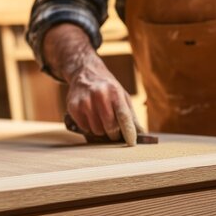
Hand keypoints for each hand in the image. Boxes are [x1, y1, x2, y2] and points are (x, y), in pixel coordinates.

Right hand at [44, 24, 143, 145]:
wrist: (85, 72)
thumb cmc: (107, 87)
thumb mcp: (122, 95)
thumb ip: (131, 115)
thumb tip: (142, 134)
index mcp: (114, 92)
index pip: (123, 116)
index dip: (128, 131)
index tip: (132, 143)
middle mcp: (99, 95)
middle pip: (110, 126)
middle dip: (114, 133)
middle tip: (114, 131)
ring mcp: (85, 101)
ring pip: (97, 130)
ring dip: (101, 130)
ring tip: (100, 119)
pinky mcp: (73, 107)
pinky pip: (85, 128)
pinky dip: (89, 127)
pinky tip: (90, 116)